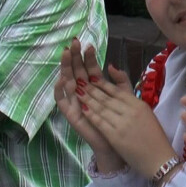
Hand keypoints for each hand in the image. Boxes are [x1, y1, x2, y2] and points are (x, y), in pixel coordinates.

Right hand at [54, 38, 123, 172]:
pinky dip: (61, 90)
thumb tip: (112, 64)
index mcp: (96, 88)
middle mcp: (83, 93)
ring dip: (66, 68)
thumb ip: (120, 81)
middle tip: (73, 43)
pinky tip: (62, 79)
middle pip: (77, 71)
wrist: (117, 144)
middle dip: (75, 57)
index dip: (89, 58)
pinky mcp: (71, 114)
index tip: (89, 45)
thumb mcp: (124, 98)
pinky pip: (62, 101)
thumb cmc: (120, 121)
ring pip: (68, 81)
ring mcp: (76, 102)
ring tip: (66, 54)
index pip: (90, 69)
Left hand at [79, 63, 176, 177]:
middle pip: (107, 98)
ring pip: (101, 108)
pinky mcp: (115, 136)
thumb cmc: (155, 138)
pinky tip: (82, 109)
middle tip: (79, 82)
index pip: (117, 91)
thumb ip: (133, 102)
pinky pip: (100, 122)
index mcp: (139, 105)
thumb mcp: (148, 114)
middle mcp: (131, 111)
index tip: (92, 78)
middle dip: (91, 89)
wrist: (159, 159)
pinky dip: (90, 114)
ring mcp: (122, 124)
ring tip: (77, 93)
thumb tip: (123, 90)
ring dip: (88, 99)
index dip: (102, 83)